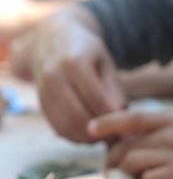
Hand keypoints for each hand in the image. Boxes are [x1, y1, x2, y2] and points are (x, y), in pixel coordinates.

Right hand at [29, 8, 125, 142]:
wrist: (52, 40)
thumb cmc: (87, 54)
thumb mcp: (106, 64)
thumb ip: (114, 90)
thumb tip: (120, 118)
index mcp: (74, 63)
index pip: (96, 100)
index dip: (113, 118)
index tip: (127, 127)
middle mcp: (54, 76)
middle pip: (79, 116)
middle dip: (100, 132)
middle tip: (117, 138)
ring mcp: (43, 90)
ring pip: (66, 125)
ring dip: (88, 138)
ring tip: (105, 138)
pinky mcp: (40, 102)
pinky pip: (57, 127)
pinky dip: (75, 137)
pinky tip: (90, 137)